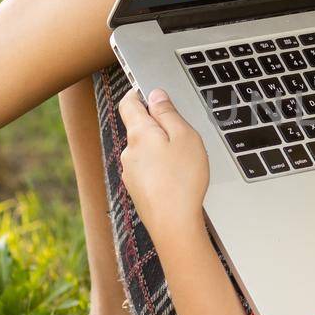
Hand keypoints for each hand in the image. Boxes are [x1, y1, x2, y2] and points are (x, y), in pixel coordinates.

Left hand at [118, 88, 210, 246]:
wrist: (173, 225)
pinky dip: (160, 169)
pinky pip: (148, 170)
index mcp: (139, 133)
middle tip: (182, 133)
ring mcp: (130, 172)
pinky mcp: (137, 189)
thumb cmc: (183, 181)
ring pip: (144, 150)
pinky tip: (177, 179)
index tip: (149, 90)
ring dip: (160, 150)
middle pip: (139, 127)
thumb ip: (168, 113)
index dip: (138, 92)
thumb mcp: (185, 137)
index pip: (129, 103)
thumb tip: (155, 95)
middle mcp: (129, 151)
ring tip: (184, 162)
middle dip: (157, 125)